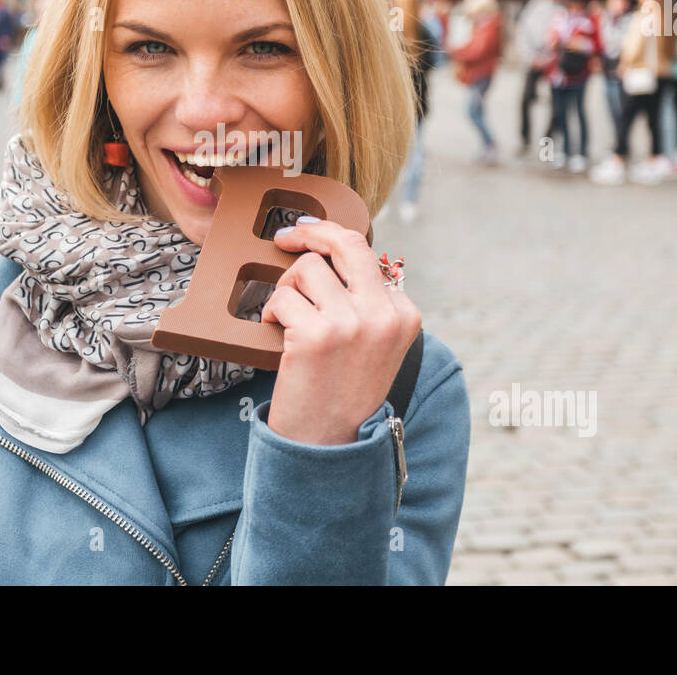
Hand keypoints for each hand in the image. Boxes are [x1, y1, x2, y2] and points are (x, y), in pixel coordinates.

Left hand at [260, 218, 421, 444]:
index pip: (367, 256)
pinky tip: (276, 334)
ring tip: (287, 318)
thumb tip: (337, 254)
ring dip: (287, 289)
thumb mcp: (375, 346)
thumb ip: (368, 304)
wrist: (329, 447)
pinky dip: (271, 312)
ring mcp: (352, 324)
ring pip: (307, 269)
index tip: (311, 238)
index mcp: (404, 315)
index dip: (333, 243)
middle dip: (312, 230)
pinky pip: (283, 297)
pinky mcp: (317, 335)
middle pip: (347, 244)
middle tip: (287, 235)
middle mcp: (384, 315)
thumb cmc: (344, 394)